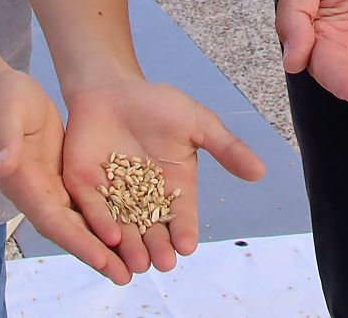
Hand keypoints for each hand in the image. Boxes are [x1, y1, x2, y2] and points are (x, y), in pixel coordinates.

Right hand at [0, 67, 131, 284]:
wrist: (6, 94)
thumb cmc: (5, 103)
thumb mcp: (6, 117)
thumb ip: (6, 143)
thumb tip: (5, 166)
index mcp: (23, 185)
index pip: (53, 220)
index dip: (78, 240)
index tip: (103, 257)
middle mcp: (38, 194)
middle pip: (71, 231)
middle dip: (97, 254)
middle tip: (127, 275)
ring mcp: (51, 189)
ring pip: (81, 222)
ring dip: (105, 244)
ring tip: (134, 263)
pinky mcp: (63, 178)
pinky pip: (86, 204)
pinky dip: (106, 218)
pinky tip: (130, 228)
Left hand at [61, 79, 264, 276]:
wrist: (112, 86)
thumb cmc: (157, 104)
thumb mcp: (197, 123)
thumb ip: (226, 148)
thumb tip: (260, 171)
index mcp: (174, 188)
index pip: (181, 217)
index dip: (184, 232)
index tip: (187, 246)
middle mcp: (145, 200)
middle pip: (152, 231)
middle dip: (158, 248)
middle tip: (162, 262)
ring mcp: (114, 197)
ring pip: (123, 230)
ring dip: (130, 249)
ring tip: (138, 262)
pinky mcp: (87, 189)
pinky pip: (93, 210)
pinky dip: (101, 224)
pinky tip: (109, 236)